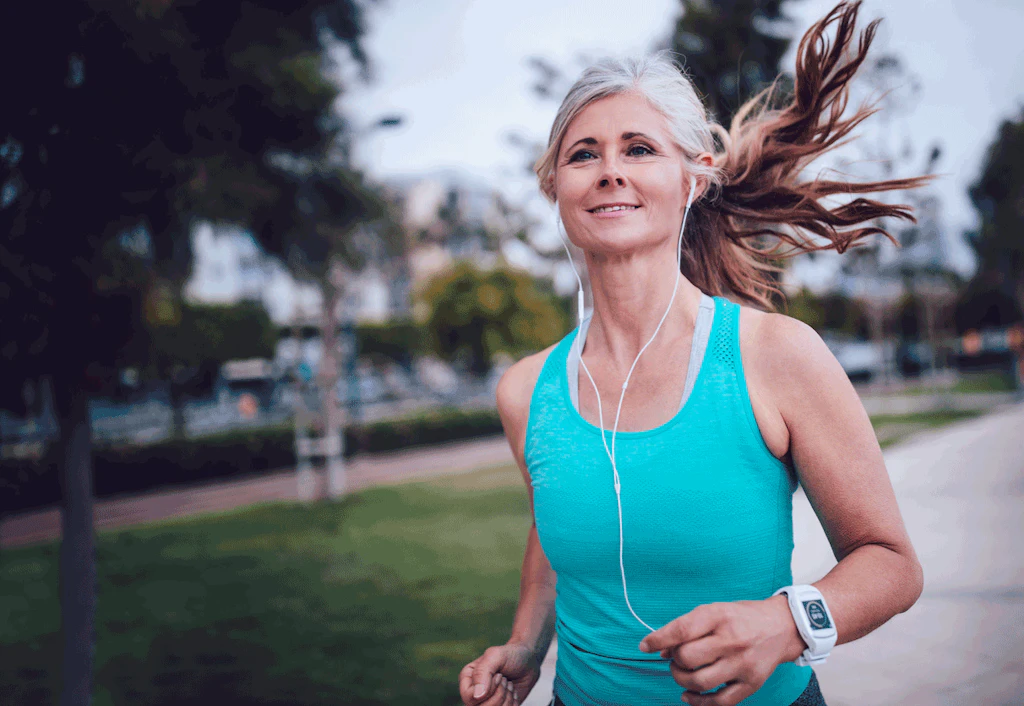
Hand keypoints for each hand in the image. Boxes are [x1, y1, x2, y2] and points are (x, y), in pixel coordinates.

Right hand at [458, 642, 541, 705]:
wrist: (528, 662)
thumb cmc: (510, 655)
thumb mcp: (496, 655)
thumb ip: (482, 672)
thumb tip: (477, 696)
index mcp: (467, 679)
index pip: (469, 697)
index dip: (488, 690)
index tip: (498, 675)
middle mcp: (474, 693)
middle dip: (499, 695)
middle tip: (505, 680)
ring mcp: (486, 702)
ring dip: (507, 698)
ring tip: (509, 685)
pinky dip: (513, 704)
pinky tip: (513, 693)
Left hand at [637, 596, 804, 705]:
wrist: (782, 627)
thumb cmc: (742, 617)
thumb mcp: (715, 611)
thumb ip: (688, 627)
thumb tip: (661, 648)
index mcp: (719, 616)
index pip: (681, 630)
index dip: (658, 640)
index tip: (645, 646)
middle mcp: (731, 640)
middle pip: (688, 658)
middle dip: (673, 660)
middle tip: (675, 658)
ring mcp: (742, 664)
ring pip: (700, 681)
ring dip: (682, 680)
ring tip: (682, 672)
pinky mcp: (751, 683)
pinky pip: (719, 701)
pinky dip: (698, 702)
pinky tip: (689, 695)